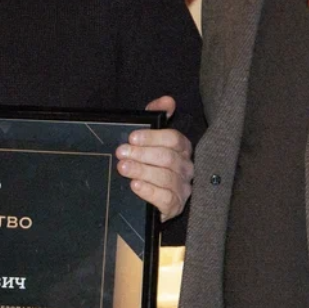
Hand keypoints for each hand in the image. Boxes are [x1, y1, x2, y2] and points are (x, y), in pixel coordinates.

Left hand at [115, 96, 194, 219]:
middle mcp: (186, 167)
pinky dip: (149, 191)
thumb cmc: (146, 163)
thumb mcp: (147, 138)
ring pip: (167, 178)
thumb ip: (155, 116)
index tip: (132, 137)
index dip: (152, 137)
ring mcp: (183, 188)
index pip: (174, 139)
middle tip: (121, 153)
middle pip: (168, 158)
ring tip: (123, 168)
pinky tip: (135, 186)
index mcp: (182, 149)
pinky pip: (166, 198)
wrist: (139, 198)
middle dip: (142, 154)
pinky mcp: (175, 206)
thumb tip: (168, 100)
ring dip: (142, 171)